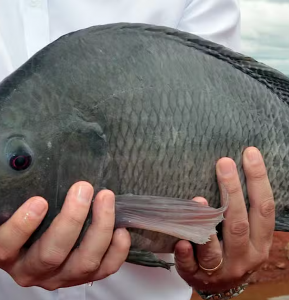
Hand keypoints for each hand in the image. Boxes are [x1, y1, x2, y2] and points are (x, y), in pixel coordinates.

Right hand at [0, 182, 130, 289]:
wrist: (26, 239)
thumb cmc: (13, 215)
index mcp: (3, 254)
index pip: (5, 247)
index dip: (22, 226)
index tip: (40, 200)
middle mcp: (28, 271)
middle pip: (51, 255)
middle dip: (71, 220)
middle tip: (84, 188)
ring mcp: (57, 278)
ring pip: (82, 264)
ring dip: (99, 230)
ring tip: (106, 198)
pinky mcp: (81, 278)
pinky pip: (103, 271)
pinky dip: (116, 251)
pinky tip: (120, 228)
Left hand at [174, 147, 274, 292]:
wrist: (221, 286)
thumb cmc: (233, 251)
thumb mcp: (247, 234)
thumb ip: (242, 210)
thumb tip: (231, 168)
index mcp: (260, 241)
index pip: (263, 208)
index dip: (258, 180)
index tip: (249, 153)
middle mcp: (245, 256)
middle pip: (238, 223)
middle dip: (232, 191)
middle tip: (223, 162)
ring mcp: (221, 269)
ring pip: (215, 248)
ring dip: (206, 224)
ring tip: (198, 200)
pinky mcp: (197, 275)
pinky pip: (190, 265)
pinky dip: (186, 253)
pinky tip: (181, 241)